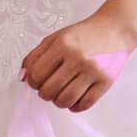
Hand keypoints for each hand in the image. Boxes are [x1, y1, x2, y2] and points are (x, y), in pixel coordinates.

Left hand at [21, 12, 136, 112]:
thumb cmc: (84, 35)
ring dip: (58, 102)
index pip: (36, 74)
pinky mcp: (105, 82)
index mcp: (62, 45)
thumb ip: (35, 55)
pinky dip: (75, 106)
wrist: (114, 30)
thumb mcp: (56, 38)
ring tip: (61, 94)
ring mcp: (92, 71)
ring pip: (66, 100)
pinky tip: (74, 99)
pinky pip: (85, 104)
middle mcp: (77, 58)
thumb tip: (23, 77)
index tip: (36, 82)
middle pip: (49, 90)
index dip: (32, 82)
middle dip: (44, 94)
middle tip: (48, 89)